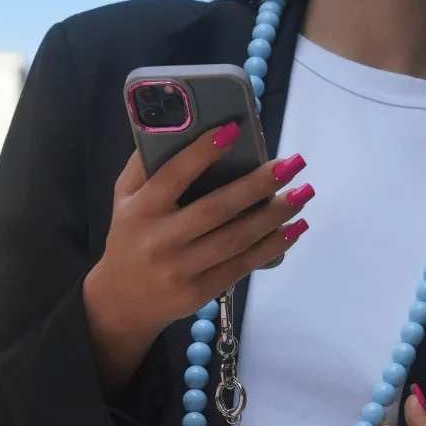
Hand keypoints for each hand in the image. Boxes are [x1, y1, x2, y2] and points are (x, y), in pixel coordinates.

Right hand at [83, 124, 312, 391]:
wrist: (122, 301)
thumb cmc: (130, 236)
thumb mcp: (125, 198)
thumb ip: (145, 164)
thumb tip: (178, 123)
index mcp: (140, 210)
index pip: (173, 175)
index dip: (203, 152)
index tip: (234, 129)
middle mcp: (159, 240)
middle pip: (216, 209)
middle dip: (259, 184)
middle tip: (293, 163)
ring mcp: (180, 269)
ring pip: (236, 239)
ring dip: (275, 215)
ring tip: (303, 192)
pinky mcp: (199, 292)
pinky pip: (242, 265)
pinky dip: (272, 246)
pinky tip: (294, 228)